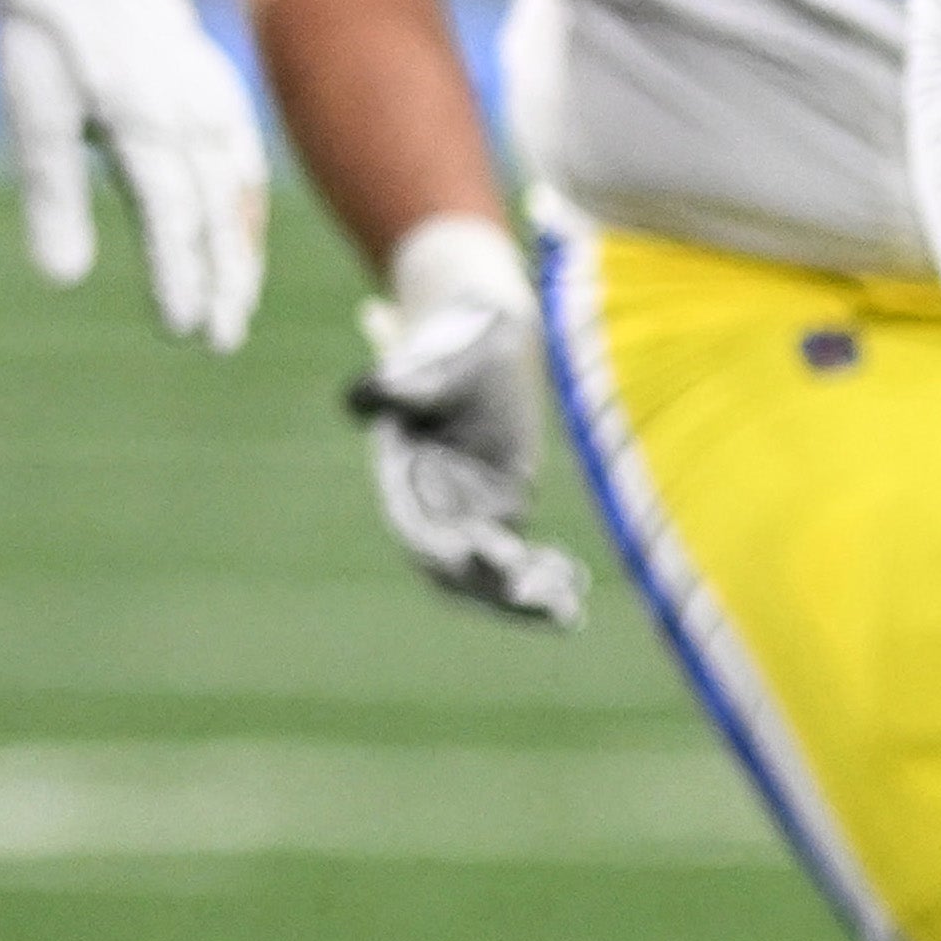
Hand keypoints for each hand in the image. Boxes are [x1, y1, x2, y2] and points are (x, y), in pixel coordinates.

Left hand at [0, 0, 268, 350]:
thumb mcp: (32, 114)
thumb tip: (61, 282)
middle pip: (217, 215)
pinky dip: (245, 213)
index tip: (181, 330)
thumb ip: (52, 198)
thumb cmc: (46, 41)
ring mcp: (217, 104)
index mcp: (143, 119)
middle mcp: (193, 115)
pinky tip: (240, 245)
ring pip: (239, 196)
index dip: (181, 276)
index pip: (172, 217)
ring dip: (239, 255)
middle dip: (222, 282)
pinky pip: (245, 167)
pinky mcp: (224, 98)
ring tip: (233, 308)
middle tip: (219, 341)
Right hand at [343, 215, 587, 627]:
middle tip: (542, 604)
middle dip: (493, 591)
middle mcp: (431, 500)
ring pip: (486, 573)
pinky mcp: (501, 504)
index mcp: (405, 473)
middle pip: (453, 567)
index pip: (418, 530)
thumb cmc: (455, 338)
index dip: (447, 555)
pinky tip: (573, 587)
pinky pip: (518, 555)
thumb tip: (367, 397)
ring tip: (565, 612)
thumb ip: (402, 383)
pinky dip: (541, 574)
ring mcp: (466, 508)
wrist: (486, 328)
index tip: (489, 562)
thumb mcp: (432, 356)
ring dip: (521, 597)